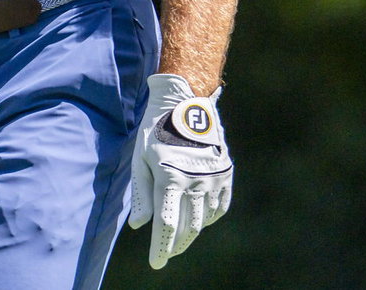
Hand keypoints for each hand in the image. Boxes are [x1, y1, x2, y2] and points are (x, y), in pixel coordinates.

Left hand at [128, 73, 232, 268]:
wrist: (186, 101)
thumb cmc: (155, 131)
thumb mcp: (140, 158)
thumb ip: (141, 194)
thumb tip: (140, 226)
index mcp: (170, 176)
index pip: (167, 223)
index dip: (161, 247)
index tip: (156, 263)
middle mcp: (195, 180)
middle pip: (187, 227)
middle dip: (175, 244)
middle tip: (165, 253)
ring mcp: (213, 177)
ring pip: (204, 220)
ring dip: (191, 233)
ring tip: (179, 239)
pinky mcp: (225, 173)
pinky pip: (220, 207)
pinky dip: (208, 217)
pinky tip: (198, 219)